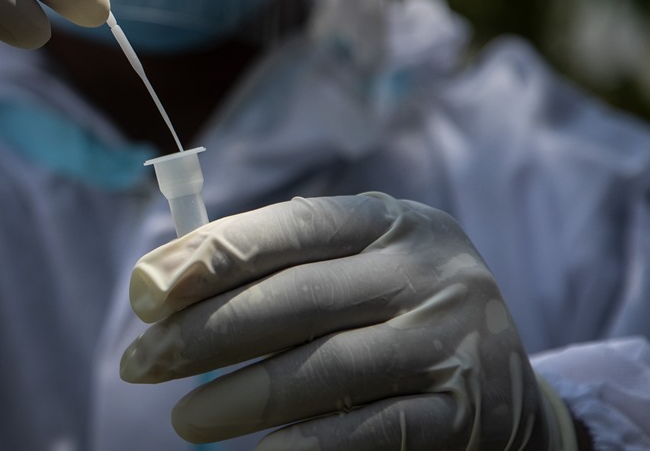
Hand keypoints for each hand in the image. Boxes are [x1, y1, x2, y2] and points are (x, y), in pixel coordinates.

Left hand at [120, 193, 576, 449]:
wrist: (509, 395)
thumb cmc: (395, 320)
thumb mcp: (355, 270)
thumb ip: (276, 267)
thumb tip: (161, 283)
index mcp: (390, 222)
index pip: (288, 228)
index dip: (210, 256)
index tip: (144, 290)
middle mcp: (425, 271)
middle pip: (296, 298)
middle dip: (204, 333)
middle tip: (140, 363)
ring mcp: (449, 340)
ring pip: (325, 367)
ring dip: (240, 398)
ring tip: (184, 421)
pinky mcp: (462, 412)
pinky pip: (370, 429)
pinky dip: (306, 444)